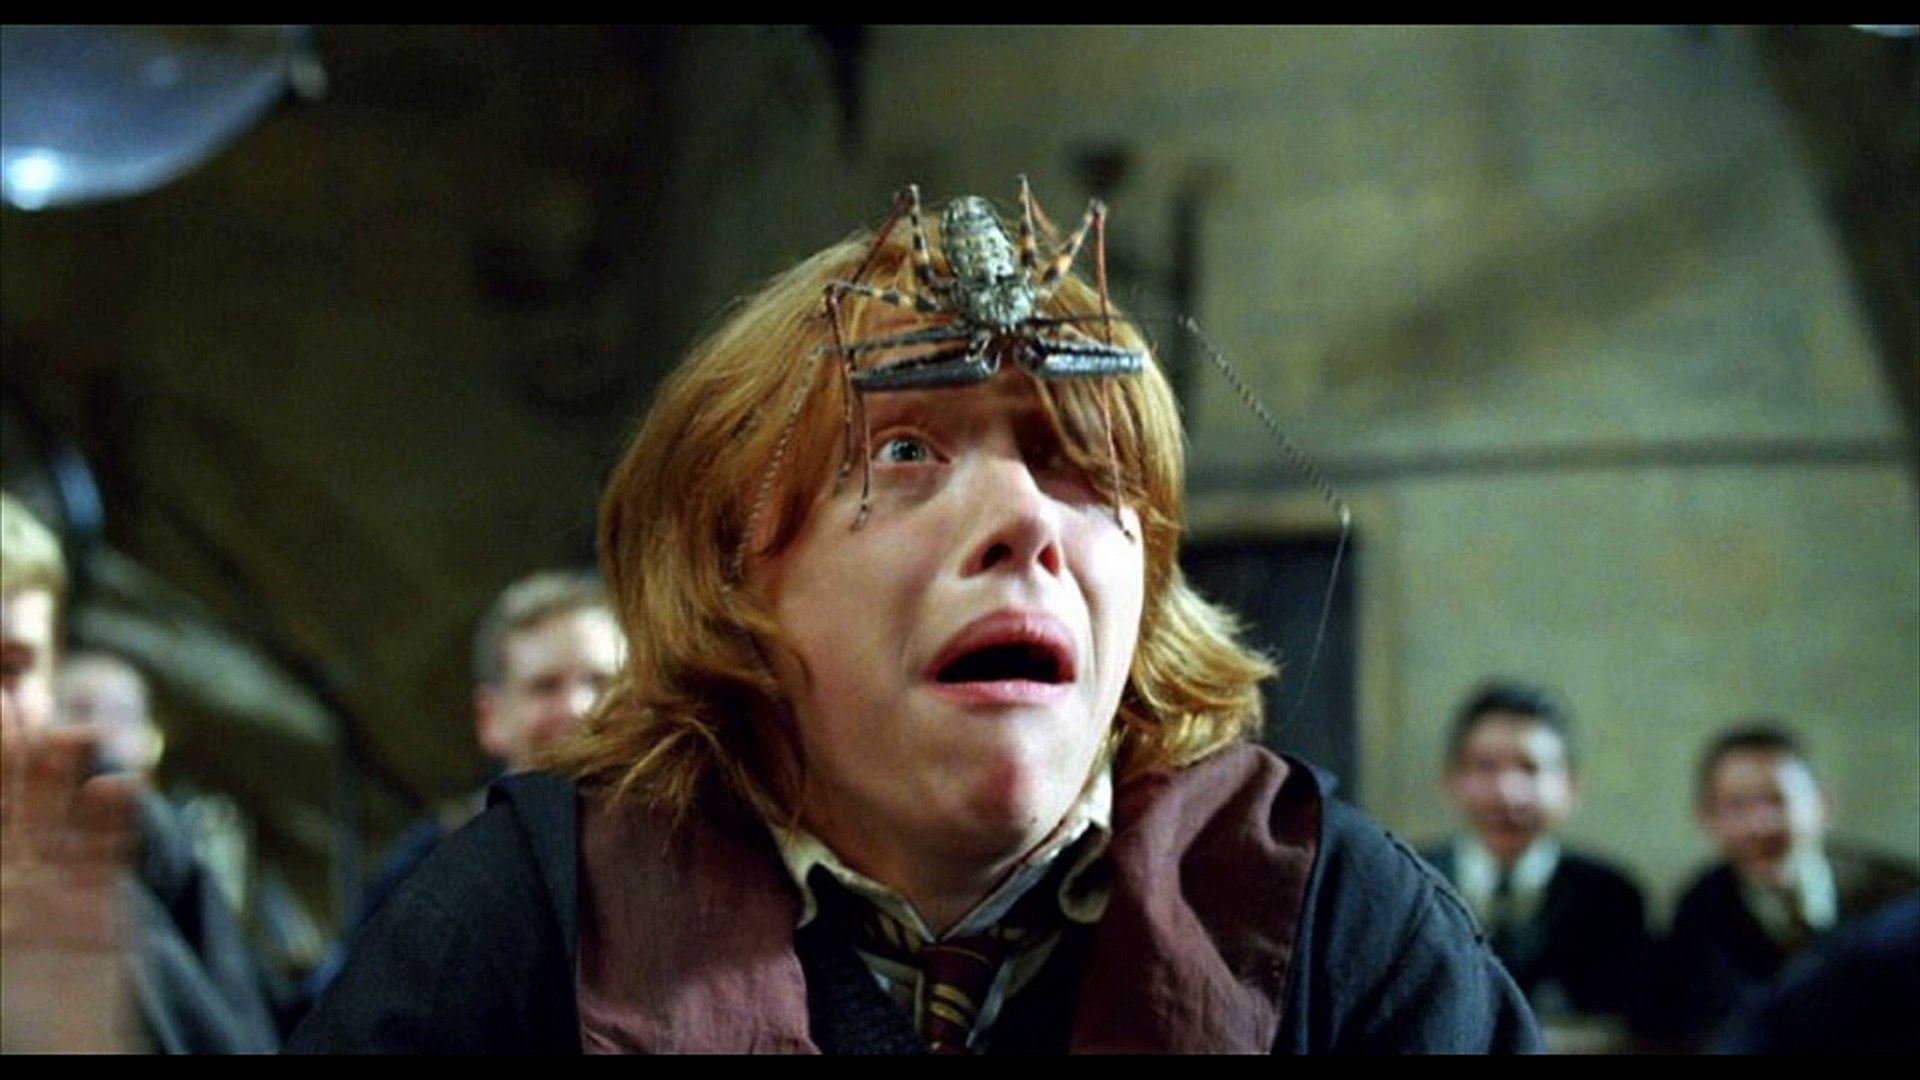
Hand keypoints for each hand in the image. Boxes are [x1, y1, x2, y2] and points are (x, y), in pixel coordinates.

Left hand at [1, 723, 140, 1052]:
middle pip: (13, 807)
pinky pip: (108, 852)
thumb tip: (55, 829)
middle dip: (16, 758)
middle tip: (21, 703)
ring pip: (59, 818)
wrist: (64, 1054)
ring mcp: (56, 892)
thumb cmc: (11, 1017)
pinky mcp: (102, 906)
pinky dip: (115, 819)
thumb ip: (3, 880)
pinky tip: (119, 785)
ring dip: (65, 776)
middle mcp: (9, 883)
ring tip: (74, 734)